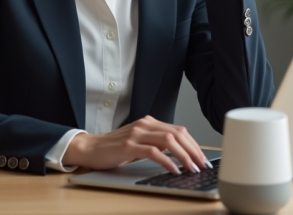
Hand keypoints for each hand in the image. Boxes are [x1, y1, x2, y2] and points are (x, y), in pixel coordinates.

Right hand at [62, 116, 209, 174]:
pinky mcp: (128, 146)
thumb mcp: (139, 141)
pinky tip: (174, 169)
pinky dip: (167, 161)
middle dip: (193, 150)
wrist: (90, 148)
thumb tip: (180, 155)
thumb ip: (156, 142)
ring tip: (192, 168)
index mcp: (149, 122)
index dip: (194, 144)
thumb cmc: (115, 148)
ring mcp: (136, 134)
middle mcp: (145, 124)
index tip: (202, 158)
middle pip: (177, 134)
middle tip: (202, 165)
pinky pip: (153, 152)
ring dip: (184, 156)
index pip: (179, 131)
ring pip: (168, 141)